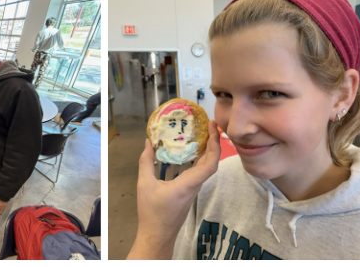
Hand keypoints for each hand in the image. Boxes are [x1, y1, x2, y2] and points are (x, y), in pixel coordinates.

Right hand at [128, 121, 220, 258]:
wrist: (157, 235)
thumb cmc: (152, 212)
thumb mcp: (144, 184)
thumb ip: (145, 162)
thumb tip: (148, 143)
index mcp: (188, 184)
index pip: (210, 163)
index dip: (215, 144)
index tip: (212, 128)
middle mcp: (195, 185)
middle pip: (211, 162)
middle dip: (213, 141)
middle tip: (208, 124)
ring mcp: (194, 189)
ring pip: (207, 167)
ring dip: (208, 149)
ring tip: (202, 132)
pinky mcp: (189, 191)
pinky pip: (199, 171)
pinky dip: (199, 158)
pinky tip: (191, 149)